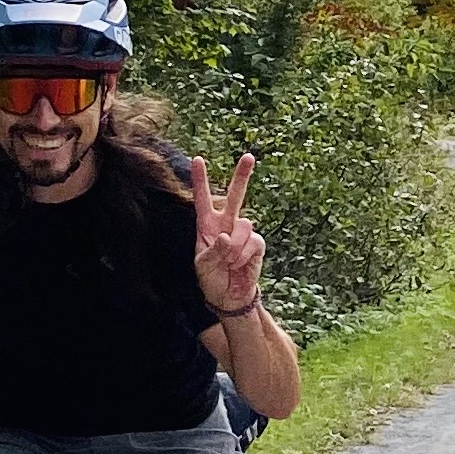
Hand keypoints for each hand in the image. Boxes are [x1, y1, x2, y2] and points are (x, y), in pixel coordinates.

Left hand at [189, 150, 267, 318]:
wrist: (230, 297)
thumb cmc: (211, 279)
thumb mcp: (203, 266)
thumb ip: (213, 251)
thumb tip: (227, 237)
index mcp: (207, 226)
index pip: (203, 199)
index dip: (201, 180)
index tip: (198, 159)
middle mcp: (226, 224)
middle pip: (235, 195)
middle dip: (242, 176)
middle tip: (248, 156)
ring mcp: (243, 233)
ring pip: (243, 225)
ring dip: (235, 248)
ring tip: (229, 262)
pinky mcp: (257, 244)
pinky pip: (253, 242)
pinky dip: (245, 255)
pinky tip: (240, 264)